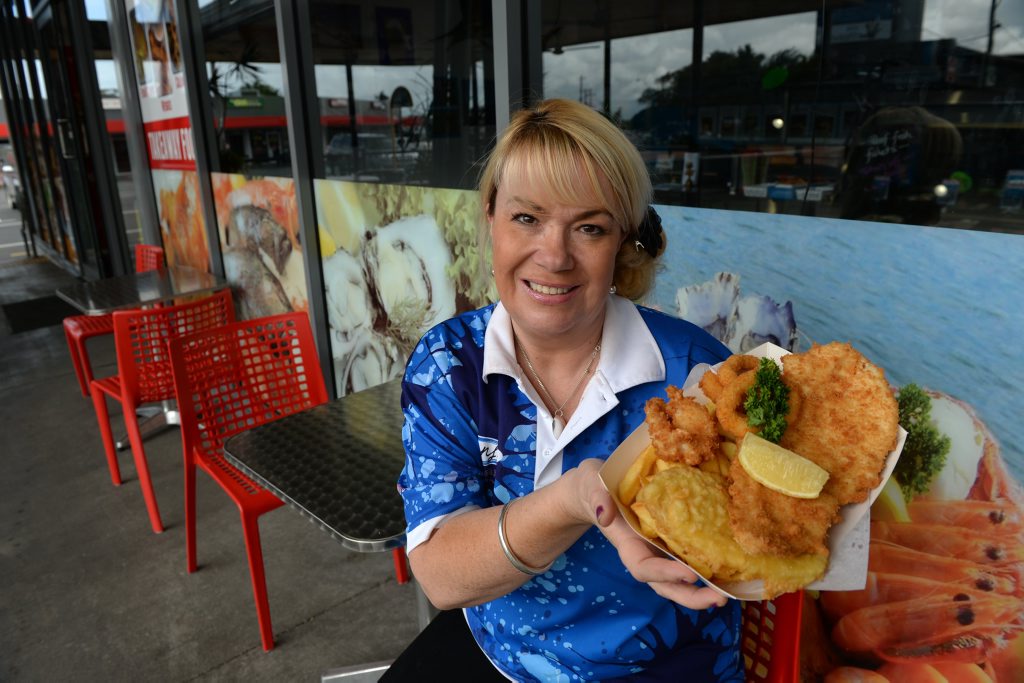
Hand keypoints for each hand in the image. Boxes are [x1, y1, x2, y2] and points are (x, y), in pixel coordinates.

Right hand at [573, 459, 728, 610]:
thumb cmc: (596, 486)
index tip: (689, 575)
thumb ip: (597, 498)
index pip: (644, 567)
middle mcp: (645, 553)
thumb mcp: (592, 485)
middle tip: (718, 599)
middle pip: (665, 585)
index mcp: (627, 544)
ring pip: (679, 580)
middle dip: (690, 596)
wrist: (599, 486)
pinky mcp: (672, 541)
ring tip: (726, 597)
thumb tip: (605, 514)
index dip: (665, 574)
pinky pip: (689, 560)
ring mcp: (659, 551)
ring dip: (701, 591)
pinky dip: (707, 571)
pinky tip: (728, 574)